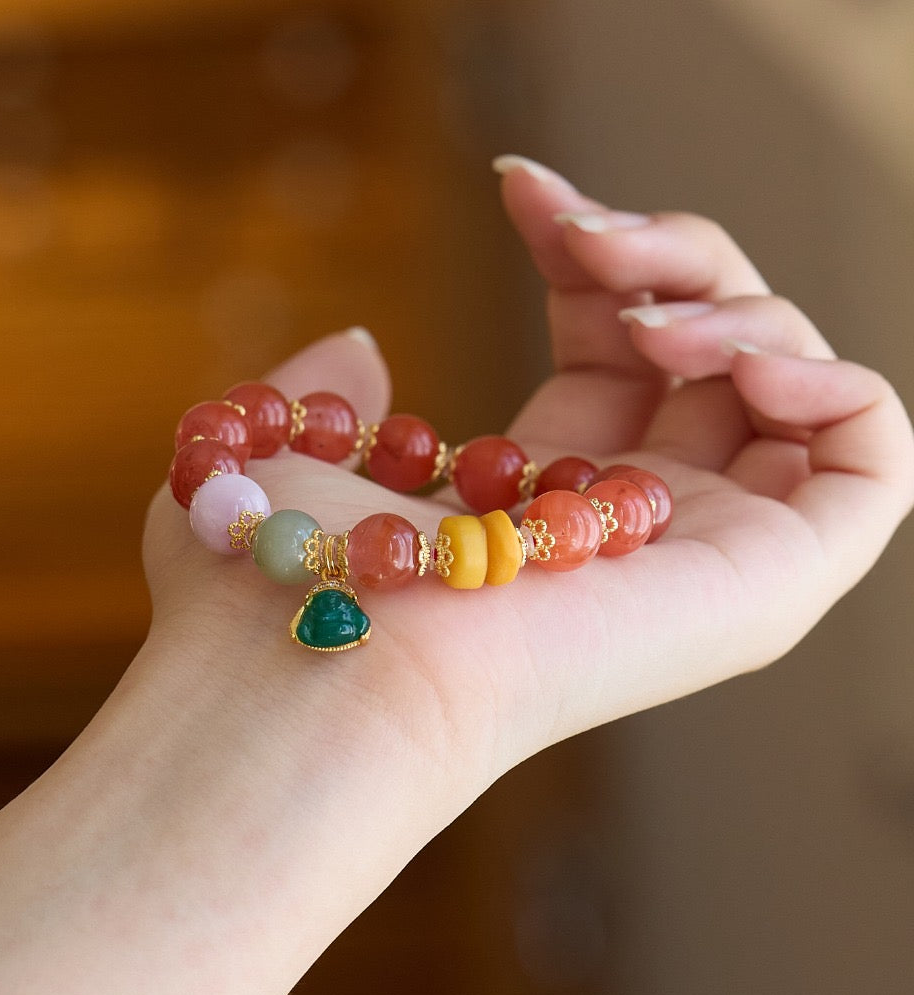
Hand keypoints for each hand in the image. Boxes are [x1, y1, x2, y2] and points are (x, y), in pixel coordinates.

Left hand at [141, 156, 913, 805]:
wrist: (331, 660)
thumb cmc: (286, 571)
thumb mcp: (287, 452)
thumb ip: (321, 392)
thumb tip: (361, 346)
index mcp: (537, 493)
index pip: (611, 343)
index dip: (587, 249)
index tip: (518, 187)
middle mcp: (630, 523)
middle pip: (710, 345)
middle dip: (663, 251)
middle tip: (582, 235)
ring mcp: (707, 553)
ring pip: (791, 383)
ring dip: (732, 305)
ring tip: (640, 318)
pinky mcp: (773, 582)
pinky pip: (873, 459)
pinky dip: (832, 378)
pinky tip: (728, 356)